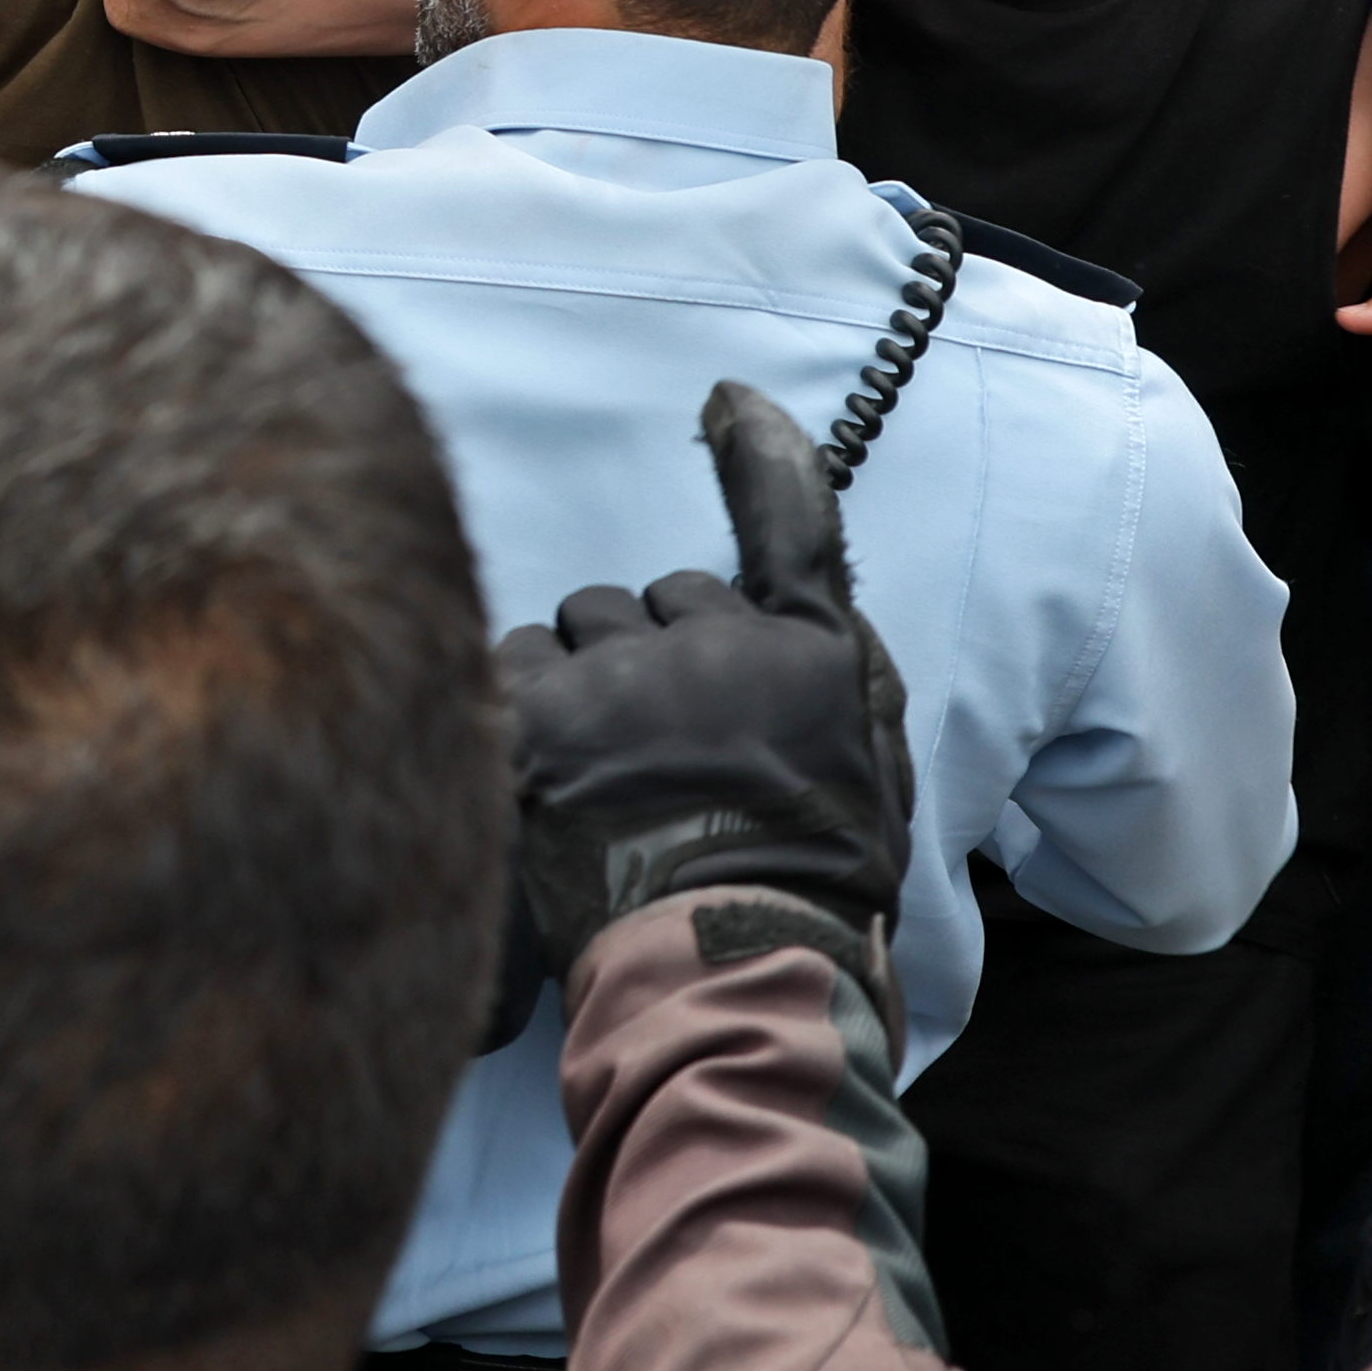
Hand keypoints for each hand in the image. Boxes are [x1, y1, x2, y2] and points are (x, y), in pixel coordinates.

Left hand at [494, 383, 912, 1000]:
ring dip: (573, 683)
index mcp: (809, 654)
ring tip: (594, 781)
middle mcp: (718, 643)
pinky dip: (511, 712)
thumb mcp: (867, 778)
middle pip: (649, 599)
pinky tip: (538, 780)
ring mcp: (622, 676)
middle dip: (643, 654)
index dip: (760, 456)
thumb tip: (790, 611)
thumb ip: (832, 676)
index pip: (787, 526)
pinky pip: (503, 667)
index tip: (725, 402)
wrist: (731, 968)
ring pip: (569, 633)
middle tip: (653, 754)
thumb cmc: (807, 890)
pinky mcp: (534, 717)